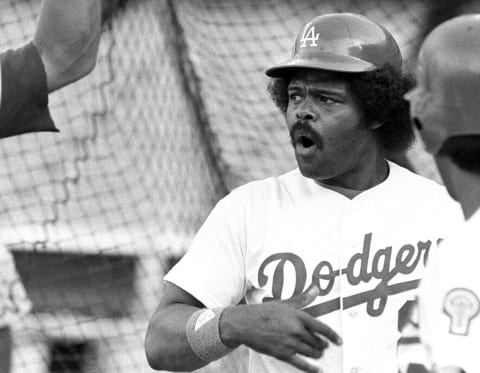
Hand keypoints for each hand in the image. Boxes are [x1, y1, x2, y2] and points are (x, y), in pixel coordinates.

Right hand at [220, 284, 341, 372]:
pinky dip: (311, 368)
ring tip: (318, 353)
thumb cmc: (264, 312)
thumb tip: (316, 289)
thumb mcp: (284, 303)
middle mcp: (296, 330)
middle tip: (324, 346)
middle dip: (322, 345)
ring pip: (311, 352)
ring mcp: (289, 343)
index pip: (321, 327)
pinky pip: (301, 363)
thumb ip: (302, 299)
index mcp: (298, 316)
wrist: (246, 324)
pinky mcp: (282, 353)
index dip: (332, 335)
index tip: (339, 340)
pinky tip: (317, 369)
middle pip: (317, 342)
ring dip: (317, 354)